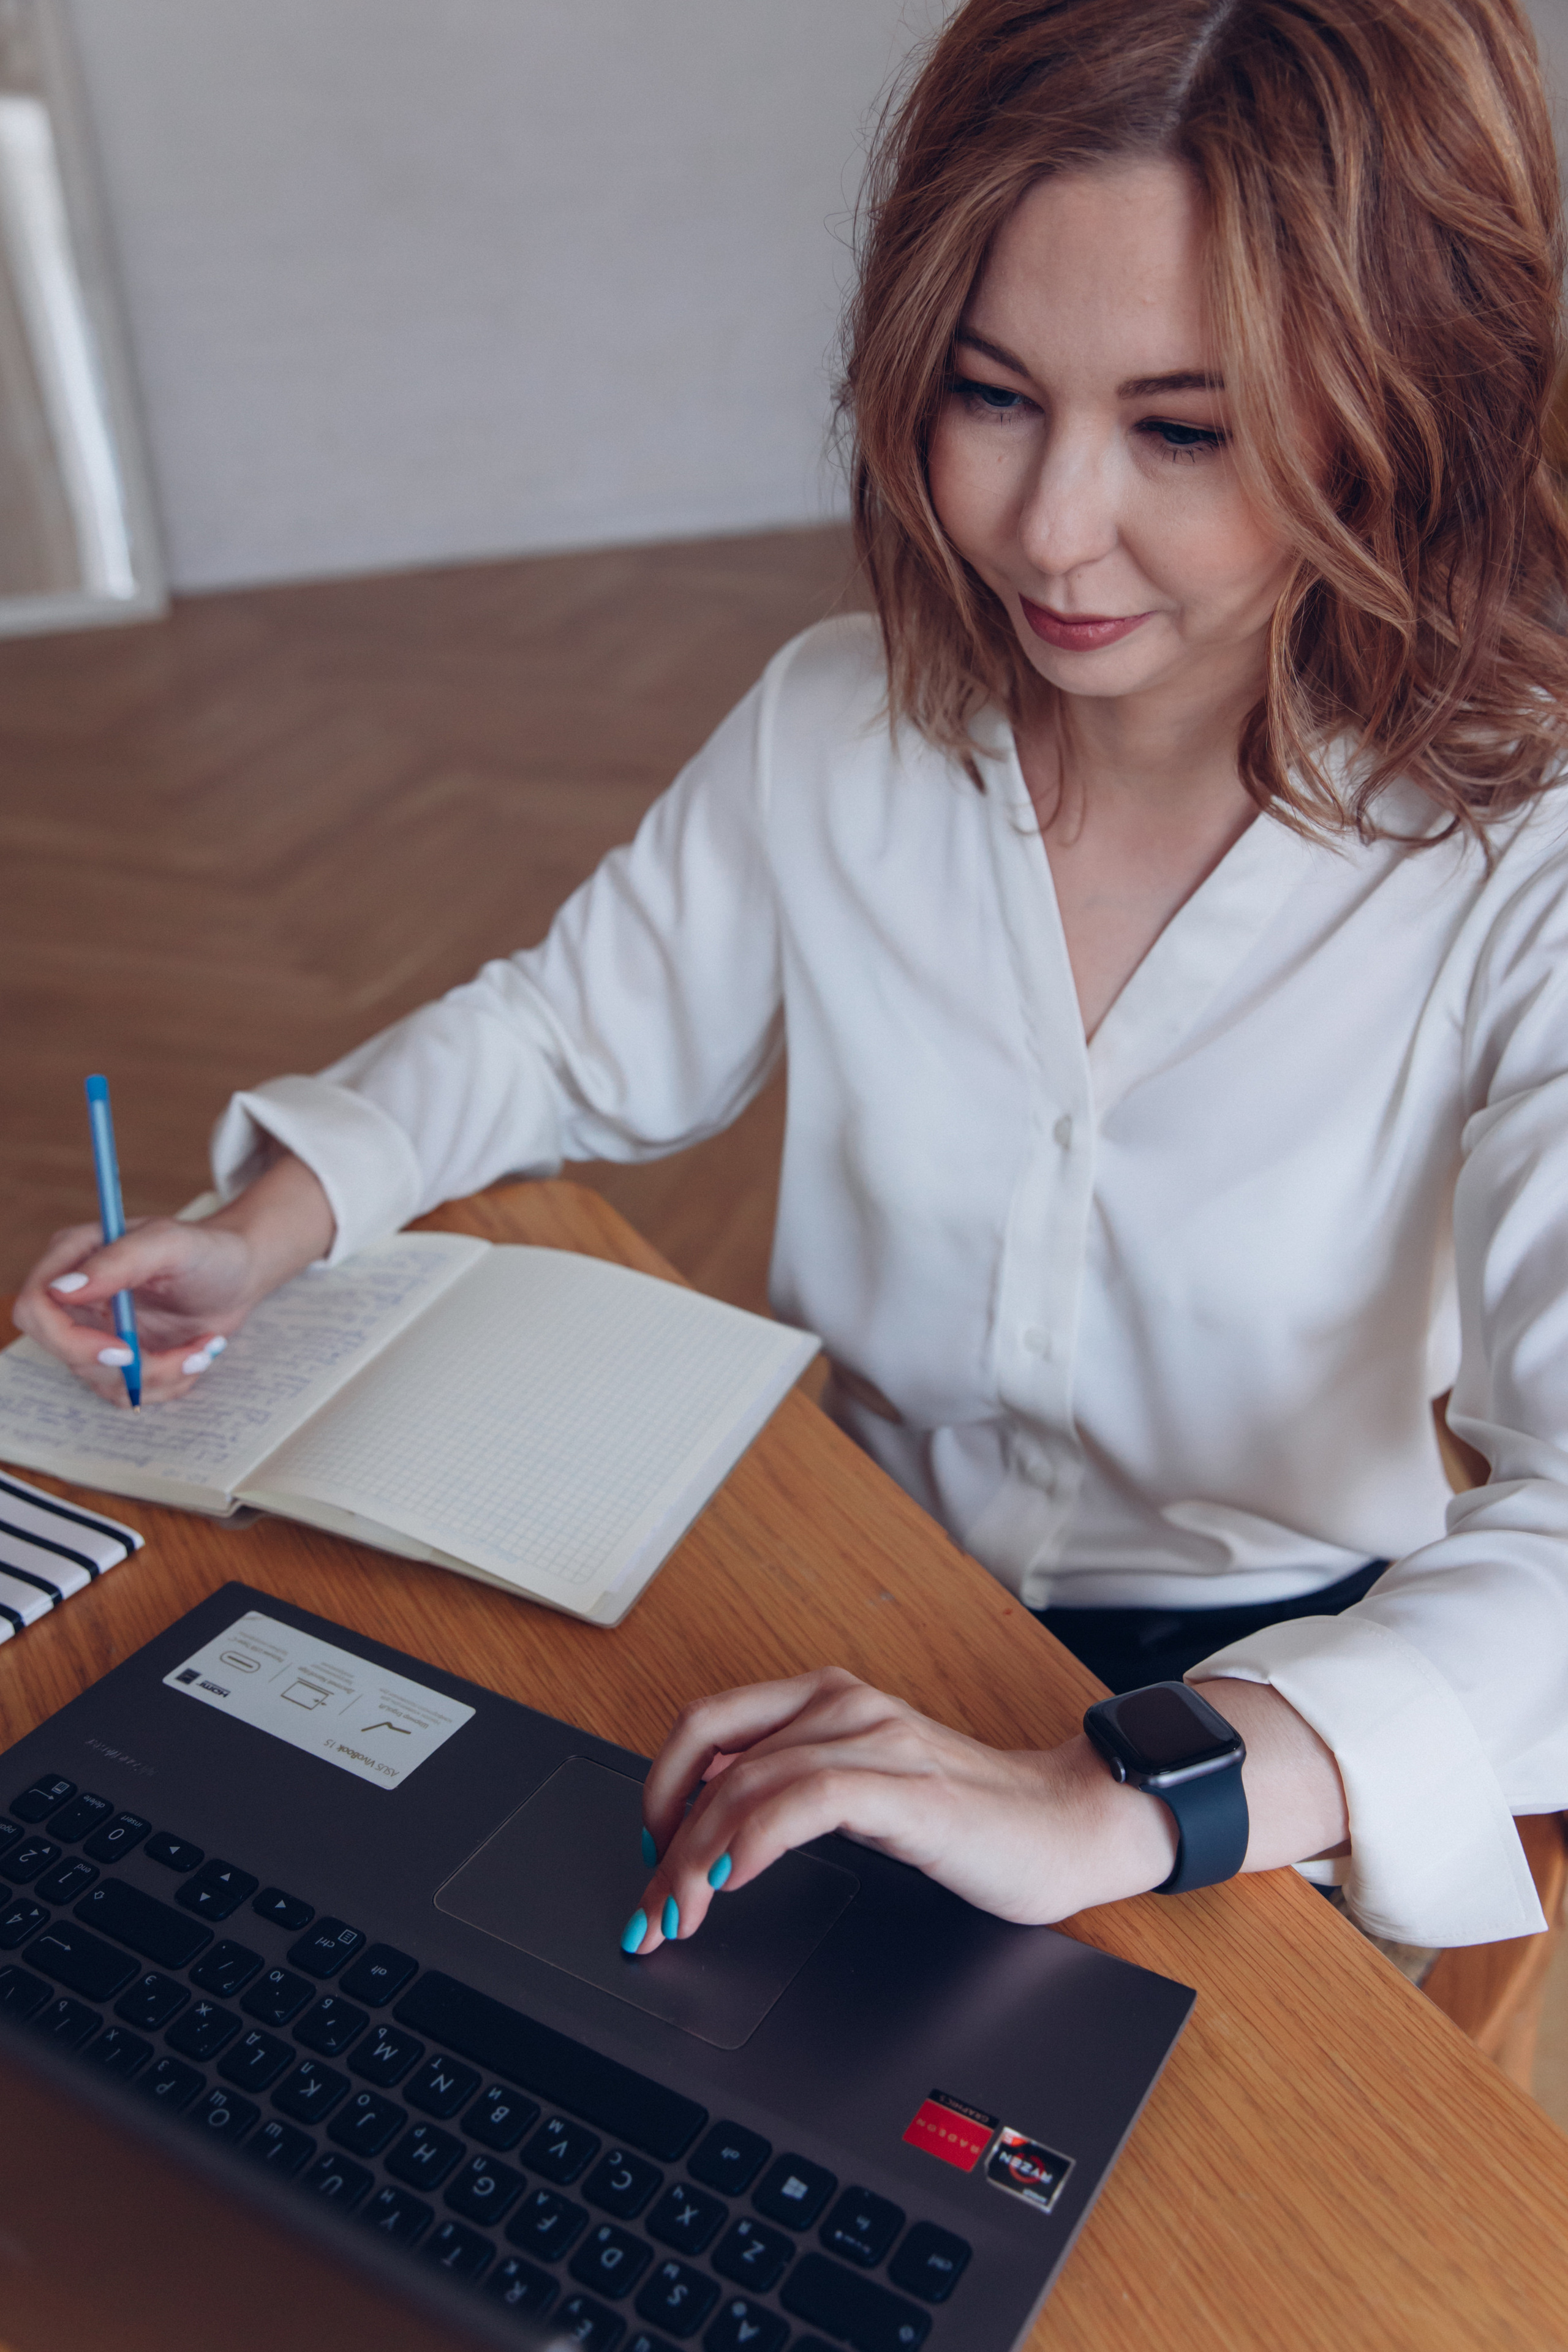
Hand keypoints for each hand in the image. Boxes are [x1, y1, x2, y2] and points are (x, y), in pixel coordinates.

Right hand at [12, 1151, 334, 1406]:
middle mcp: (77, 1297)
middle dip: (128, 1367)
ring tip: (204, 1348)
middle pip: (64, 1353)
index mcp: (74, 1257)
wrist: (241, 1275)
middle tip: (186, 1356)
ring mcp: (95, 1330)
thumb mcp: (171, 1245)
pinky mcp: (119, 1357)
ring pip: (101, 1380)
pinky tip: (197, 1353)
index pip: (36, 1307)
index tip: (124, 1350)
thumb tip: (61, 1290)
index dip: (70, 1339)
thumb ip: (118, 1261)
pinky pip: (128, 1390)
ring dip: (161, 1375)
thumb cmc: (209, 1251)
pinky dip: (169, 1381)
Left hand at [621, 1667, 1179, 1956]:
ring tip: (678, 1915)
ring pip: (747, 1782)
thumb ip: (795, 1786)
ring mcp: (877, 1741)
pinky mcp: (907, 1788)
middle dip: (664, 1837)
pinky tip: (735, 1882)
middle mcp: (844, 1706)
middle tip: (649, 1909)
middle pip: (712, 1754)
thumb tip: (708, 1825)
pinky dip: (754, 1841)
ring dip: (695, 1857)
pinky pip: (807, 1800)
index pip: (707, 1723)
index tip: (649, 1857)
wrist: (1068, 1827)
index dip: (660, 1790)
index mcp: (827, 1699)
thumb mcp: (863, 1789)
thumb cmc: (969, 1819)